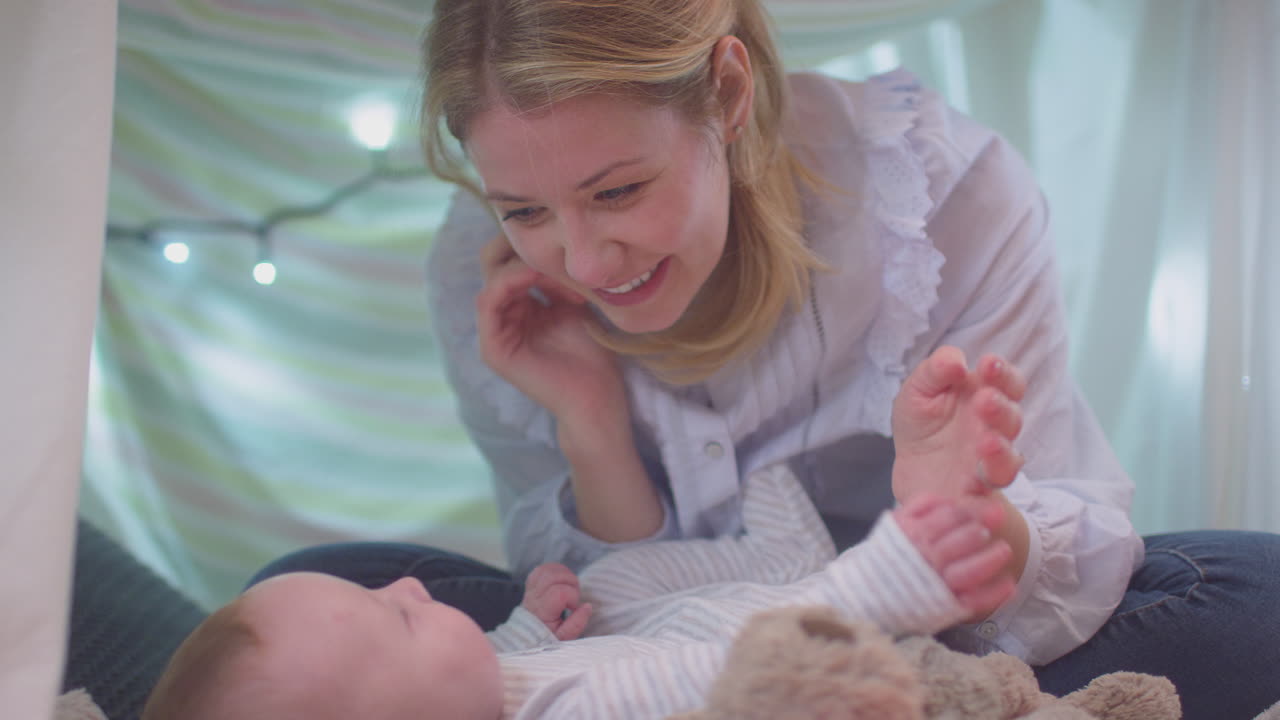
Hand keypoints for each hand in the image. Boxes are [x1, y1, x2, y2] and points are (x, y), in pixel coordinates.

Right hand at [476, 234, 628, 428]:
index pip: (509, 258)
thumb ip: (557, 276)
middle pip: (493, 262)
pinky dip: (509, 282)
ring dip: (522, 264)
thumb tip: (551, 240)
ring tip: (553, 264)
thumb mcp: (575, 303)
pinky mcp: (493, 348)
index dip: (532, 243)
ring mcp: (494, 333)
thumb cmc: (592, 354)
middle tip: (549, 239)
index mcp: (520, 305)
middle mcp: (503, 316)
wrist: (597, 396)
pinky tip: (535, 275)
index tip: (566, 242)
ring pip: (491, 278)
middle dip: (520, 245)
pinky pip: (487, 302)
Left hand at [522, 562, 592, 640]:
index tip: (573, 607)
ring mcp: (531, 589)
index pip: (559, 593)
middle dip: (570, 581)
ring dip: (564, 574)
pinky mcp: (531, 583)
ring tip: (568, 587)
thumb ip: (577, 624)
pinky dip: (555, 570)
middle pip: (552, 576)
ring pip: (547, 569)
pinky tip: (561, 581)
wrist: (528, 637)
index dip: (573, 596)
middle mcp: (534, 597)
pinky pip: (542, 569)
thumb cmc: (548, 637)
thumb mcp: (564, 638)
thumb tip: (587, 606)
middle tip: (573, 595)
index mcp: (542, 611)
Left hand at [891, 346, 1026, 501]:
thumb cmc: (921, 422)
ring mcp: (988, 465)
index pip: (1008, 384)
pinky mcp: (976, 496)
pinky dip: (989, 501)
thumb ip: (935, 370)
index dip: (1003, 373)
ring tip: (985, 442)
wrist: (909, 468)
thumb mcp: (917, 391)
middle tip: (984, 401)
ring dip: (1001, 451)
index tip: (988, 364)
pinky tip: (974, 488)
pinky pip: (989, 501)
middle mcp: (994, 431)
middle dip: (1001, 408)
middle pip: (1012, 419)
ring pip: (1008, 461)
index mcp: (984, 399)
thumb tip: (956, 361)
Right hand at [894, 493, 1015, 617]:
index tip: (990, 507)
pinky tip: (1009, 584)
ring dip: (991, 560)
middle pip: (960, 541)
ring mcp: (936, 585)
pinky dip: (993, 594)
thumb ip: (920, 505)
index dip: (972, 510)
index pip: (948, 516)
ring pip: (969, 571)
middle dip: (980, 531)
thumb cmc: (891, 553)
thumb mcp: (897, 523)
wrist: (873, 594)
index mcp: (913, 535)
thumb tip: (947, 497)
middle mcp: (925, 559)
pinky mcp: (946, 607)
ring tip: (1004, 550)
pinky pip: (974, 601)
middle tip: (993, 527)